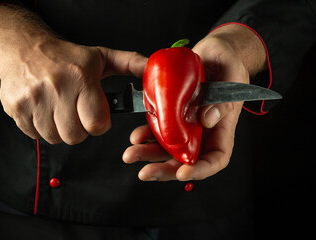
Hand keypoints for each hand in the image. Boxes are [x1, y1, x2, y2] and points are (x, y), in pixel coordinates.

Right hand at [0, 5, 146, 144]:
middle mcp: (56, 89)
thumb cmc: (67, 56)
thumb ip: (131, 63)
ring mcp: (33, 99)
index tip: (95, 114)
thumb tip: (154, 69)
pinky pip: (34, 135)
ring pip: (54, 138)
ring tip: (60, 109)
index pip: (96, 124)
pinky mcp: (16, 108)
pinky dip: (41, 128)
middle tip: (76, 112)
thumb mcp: (102, 57)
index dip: (99, 123)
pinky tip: (44, 110)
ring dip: (60, 129)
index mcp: (81, 78)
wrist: (24, 47)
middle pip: (74, 136)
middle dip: (80, 129)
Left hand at [123, 24, 265, 180]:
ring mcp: (185, 123)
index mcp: (221, 127)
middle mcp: (202, 130)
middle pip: (186, 160)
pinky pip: (158, 129)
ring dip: (148, 154)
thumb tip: (206, 120)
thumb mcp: (233, 75)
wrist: (211, 53)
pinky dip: (145, 135)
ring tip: (131, 155)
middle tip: (145, 173)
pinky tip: (135, 136)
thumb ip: (224, 99)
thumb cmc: (228, 61)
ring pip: (167, 148)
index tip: (183, 173)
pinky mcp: (171, 113)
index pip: (216, 158)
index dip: (201, 170)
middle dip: (165, 169)